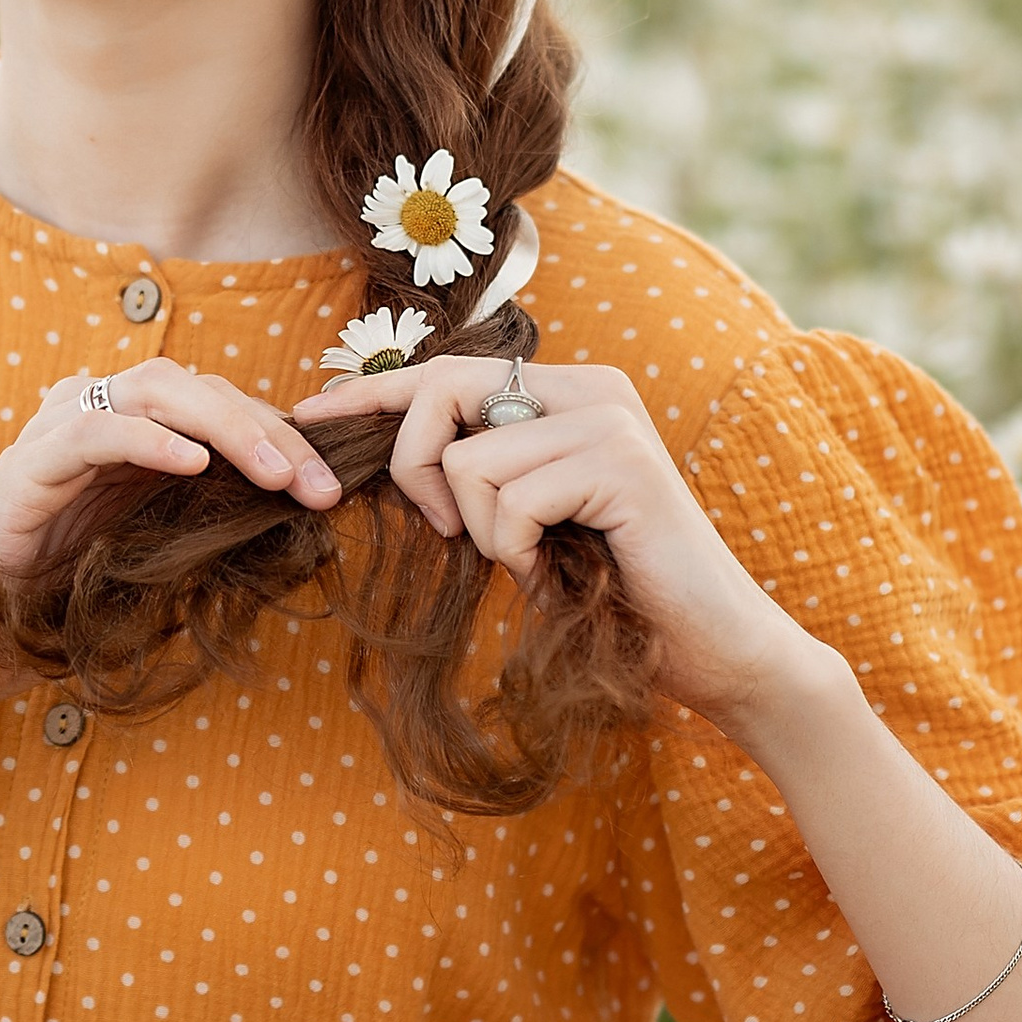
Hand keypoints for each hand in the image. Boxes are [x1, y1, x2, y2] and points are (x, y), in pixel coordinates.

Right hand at [0, 364, 342, 719]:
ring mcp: (62, 429)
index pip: (224, 405)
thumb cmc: (71, 599)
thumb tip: (305, 515)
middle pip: (202, 388)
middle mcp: (100, 412)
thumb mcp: (162, 554)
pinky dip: (149, 439)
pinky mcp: (30, 462)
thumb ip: (214, 519)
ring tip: (277, 475)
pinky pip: (97, 430)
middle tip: (321, 487)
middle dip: (272, 433)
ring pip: (158, 389)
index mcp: (137, 430)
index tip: (334, 485)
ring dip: (227, 428)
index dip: (284, 435)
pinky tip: (193, 463)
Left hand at [290, 353, 824, 742]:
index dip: (370, 392)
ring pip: (469, 460)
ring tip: (539, 561)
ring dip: (486, 534)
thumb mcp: (526, 525)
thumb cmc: (612, 597)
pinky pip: (509, 499)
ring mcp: (608, 419)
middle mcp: (589, 387)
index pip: (445, 370)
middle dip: (414, 465)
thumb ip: (475, 480)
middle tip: (447, 532)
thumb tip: (383, 460)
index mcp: (565, 392)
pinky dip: (517, 550)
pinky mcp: (620, 463)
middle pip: (442, 388)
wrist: (713, 651)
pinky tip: (558, 571)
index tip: (309, 416)